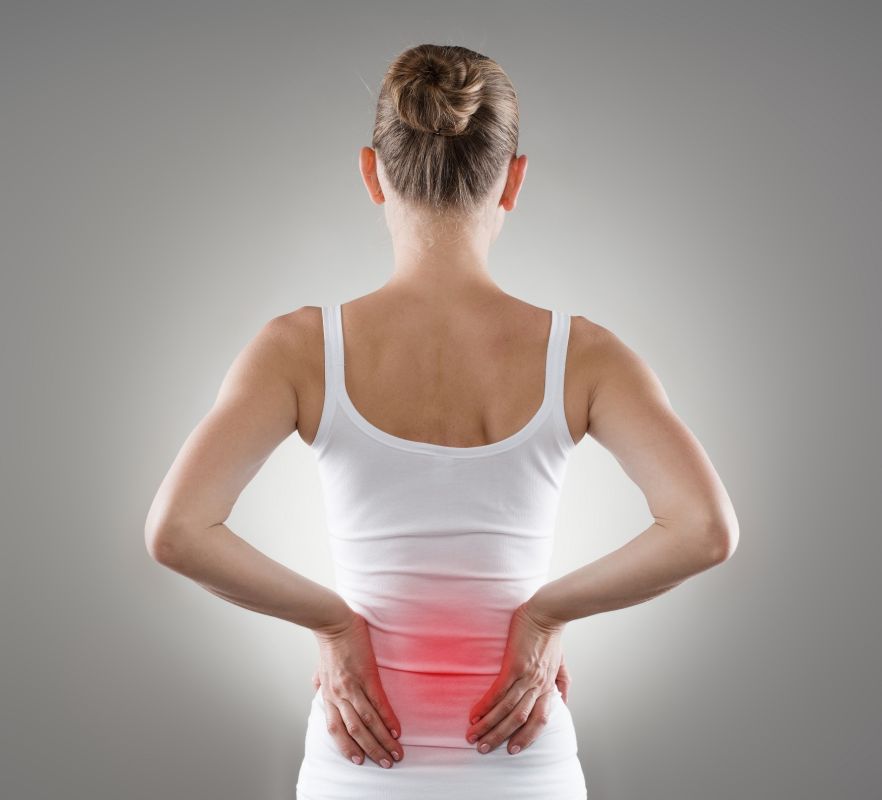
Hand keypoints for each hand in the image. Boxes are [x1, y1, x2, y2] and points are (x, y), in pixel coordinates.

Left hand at [312, 611, 403, 767]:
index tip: (360, 760)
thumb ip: (320, 682)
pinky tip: (396, 730)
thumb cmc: (329, 643)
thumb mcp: (320, 668)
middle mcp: (339, 695)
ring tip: (396, 753)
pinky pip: (378, 702)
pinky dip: (387, 719)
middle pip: (355, 731)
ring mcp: (353, 686)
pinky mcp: (367, 675)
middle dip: (372, 750)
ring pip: (368, 721)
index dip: (347, 747)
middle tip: (387, 763)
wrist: (333, 622)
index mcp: (329, 695)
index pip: (336, 730)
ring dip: (382, 740)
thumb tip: (316, 688)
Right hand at [465, 601, 566, 754]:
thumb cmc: (551, 634)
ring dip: (488, 726)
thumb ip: (563, 682)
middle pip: (520, 720)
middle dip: (500, 737)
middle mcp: (538, 686)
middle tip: (482, 749)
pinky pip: (498, 692)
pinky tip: (474, 714)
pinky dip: (486, 706)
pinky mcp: (514, 665)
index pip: (540, 720)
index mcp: (548, 687)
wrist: (548, 612)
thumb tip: (563, 700)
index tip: (513, 750)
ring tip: (472, 736)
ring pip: (507, 710)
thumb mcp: (561, 662)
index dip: (528, 737)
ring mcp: (527, 677)